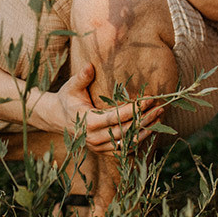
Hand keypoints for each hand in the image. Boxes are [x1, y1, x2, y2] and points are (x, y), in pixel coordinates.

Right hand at [40, 64, 165, 153]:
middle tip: (160, 107)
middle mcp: (93, 138)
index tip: (148, 99)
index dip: (133, 109)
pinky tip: (150, 128)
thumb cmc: (67, 98)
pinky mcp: (103, 150)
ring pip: (127, 142)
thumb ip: (82, 77)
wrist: (57, 118)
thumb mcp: (71, 86)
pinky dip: (138, 140)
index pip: (115, 117)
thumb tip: (89, 66)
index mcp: (87, 122)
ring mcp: (98, 147)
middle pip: (125, 130)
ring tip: (159, 117)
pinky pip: (125, 148)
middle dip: (144, 119)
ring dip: (145, 130)